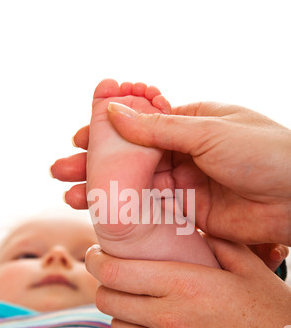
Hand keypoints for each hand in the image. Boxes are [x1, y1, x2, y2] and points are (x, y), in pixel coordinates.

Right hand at [51, 103, 290, 245]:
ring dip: (103, 191)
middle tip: (61, 172)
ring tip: (71, 196)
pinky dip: (127, 214)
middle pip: (130, 159)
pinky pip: (151, 212)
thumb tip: (114, 112)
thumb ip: (158, 128)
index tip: (77, 139)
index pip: (138, 126)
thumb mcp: (207, 131)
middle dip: (95, 165)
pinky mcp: (189, 213)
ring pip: (135, 187)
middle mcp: (184, 154)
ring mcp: (185, 185)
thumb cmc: (264, 152)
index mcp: (190, 125)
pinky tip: (101, 215)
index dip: (106, 133)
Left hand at [85, 239, 290, 327]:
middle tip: (114, 275)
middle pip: (107, 299)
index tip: (97, 254)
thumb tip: (194, 230)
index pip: (116, 271)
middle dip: (103, 284)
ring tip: (133, 301)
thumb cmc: (272, 315)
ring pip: (116, 327)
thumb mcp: (248, 268)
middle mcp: (167, 318)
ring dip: (118, 311)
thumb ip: (217, 243)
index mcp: (184, 285)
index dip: (97, 260)